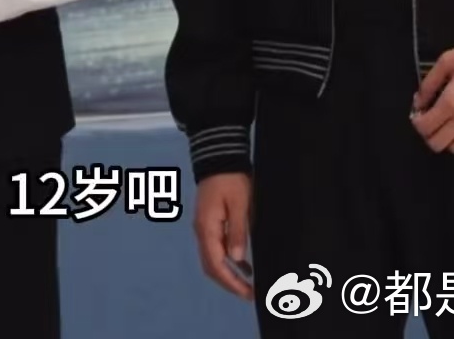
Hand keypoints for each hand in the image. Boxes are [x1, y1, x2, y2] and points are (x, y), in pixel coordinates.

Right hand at [193, 172, 253, 299]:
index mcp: (207, 229)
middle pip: (211, 267)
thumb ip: (238, 232)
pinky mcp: (209, 224)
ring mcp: (204, 228)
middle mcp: (201, 232)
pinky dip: (229, 261)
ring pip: (213, 260)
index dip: (231, 282)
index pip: (216, 264)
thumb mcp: (240, 205)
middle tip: (251, 294)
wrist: (219, 158)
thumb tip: (237, 259)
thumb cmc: (232, 180)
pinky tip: (245, 266)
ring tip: (250, 284)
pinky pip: (216, 249)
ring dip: (229, 274)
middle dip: (230, 283)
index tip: (248, 293)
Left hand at [411, 41, 453, 153]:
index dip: (417, 123)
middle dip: (429, 135)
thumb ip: (429, 83)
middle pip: (439, 144)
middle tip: (431, 123)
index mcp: (450, 102)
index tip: (419, 115)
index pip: (426, 127)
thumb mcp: (447, 61)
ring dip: (448, 140)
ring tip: (447, 126)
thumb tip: (419, 101)